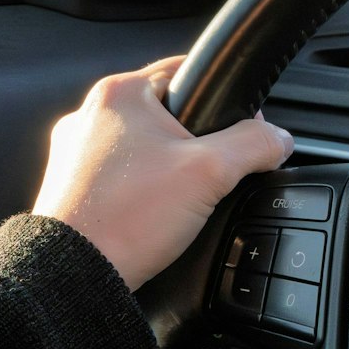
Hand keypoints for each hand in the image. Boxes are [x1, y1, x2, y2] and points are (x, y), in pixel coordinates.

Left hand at [33, 56, 294, 289]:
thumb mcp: (211, 173)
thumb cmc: (126, 219)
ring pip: (144, 148)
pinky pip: (122, 176)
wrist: (74, 276)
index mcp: (119, 93)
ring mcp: (75, 153)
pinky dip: (143, 191)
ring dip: (169, 168)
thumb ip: (254, 145)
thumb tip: (277, 139)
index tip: (242, 127)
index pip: (186, 71)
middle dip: (196, 142)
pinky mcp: (71, 186)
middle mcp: (89, 115)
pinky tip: (154, 214)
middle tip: (212, 173)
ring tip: (181, 200)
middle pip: (167, 113)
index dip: (225, 99)